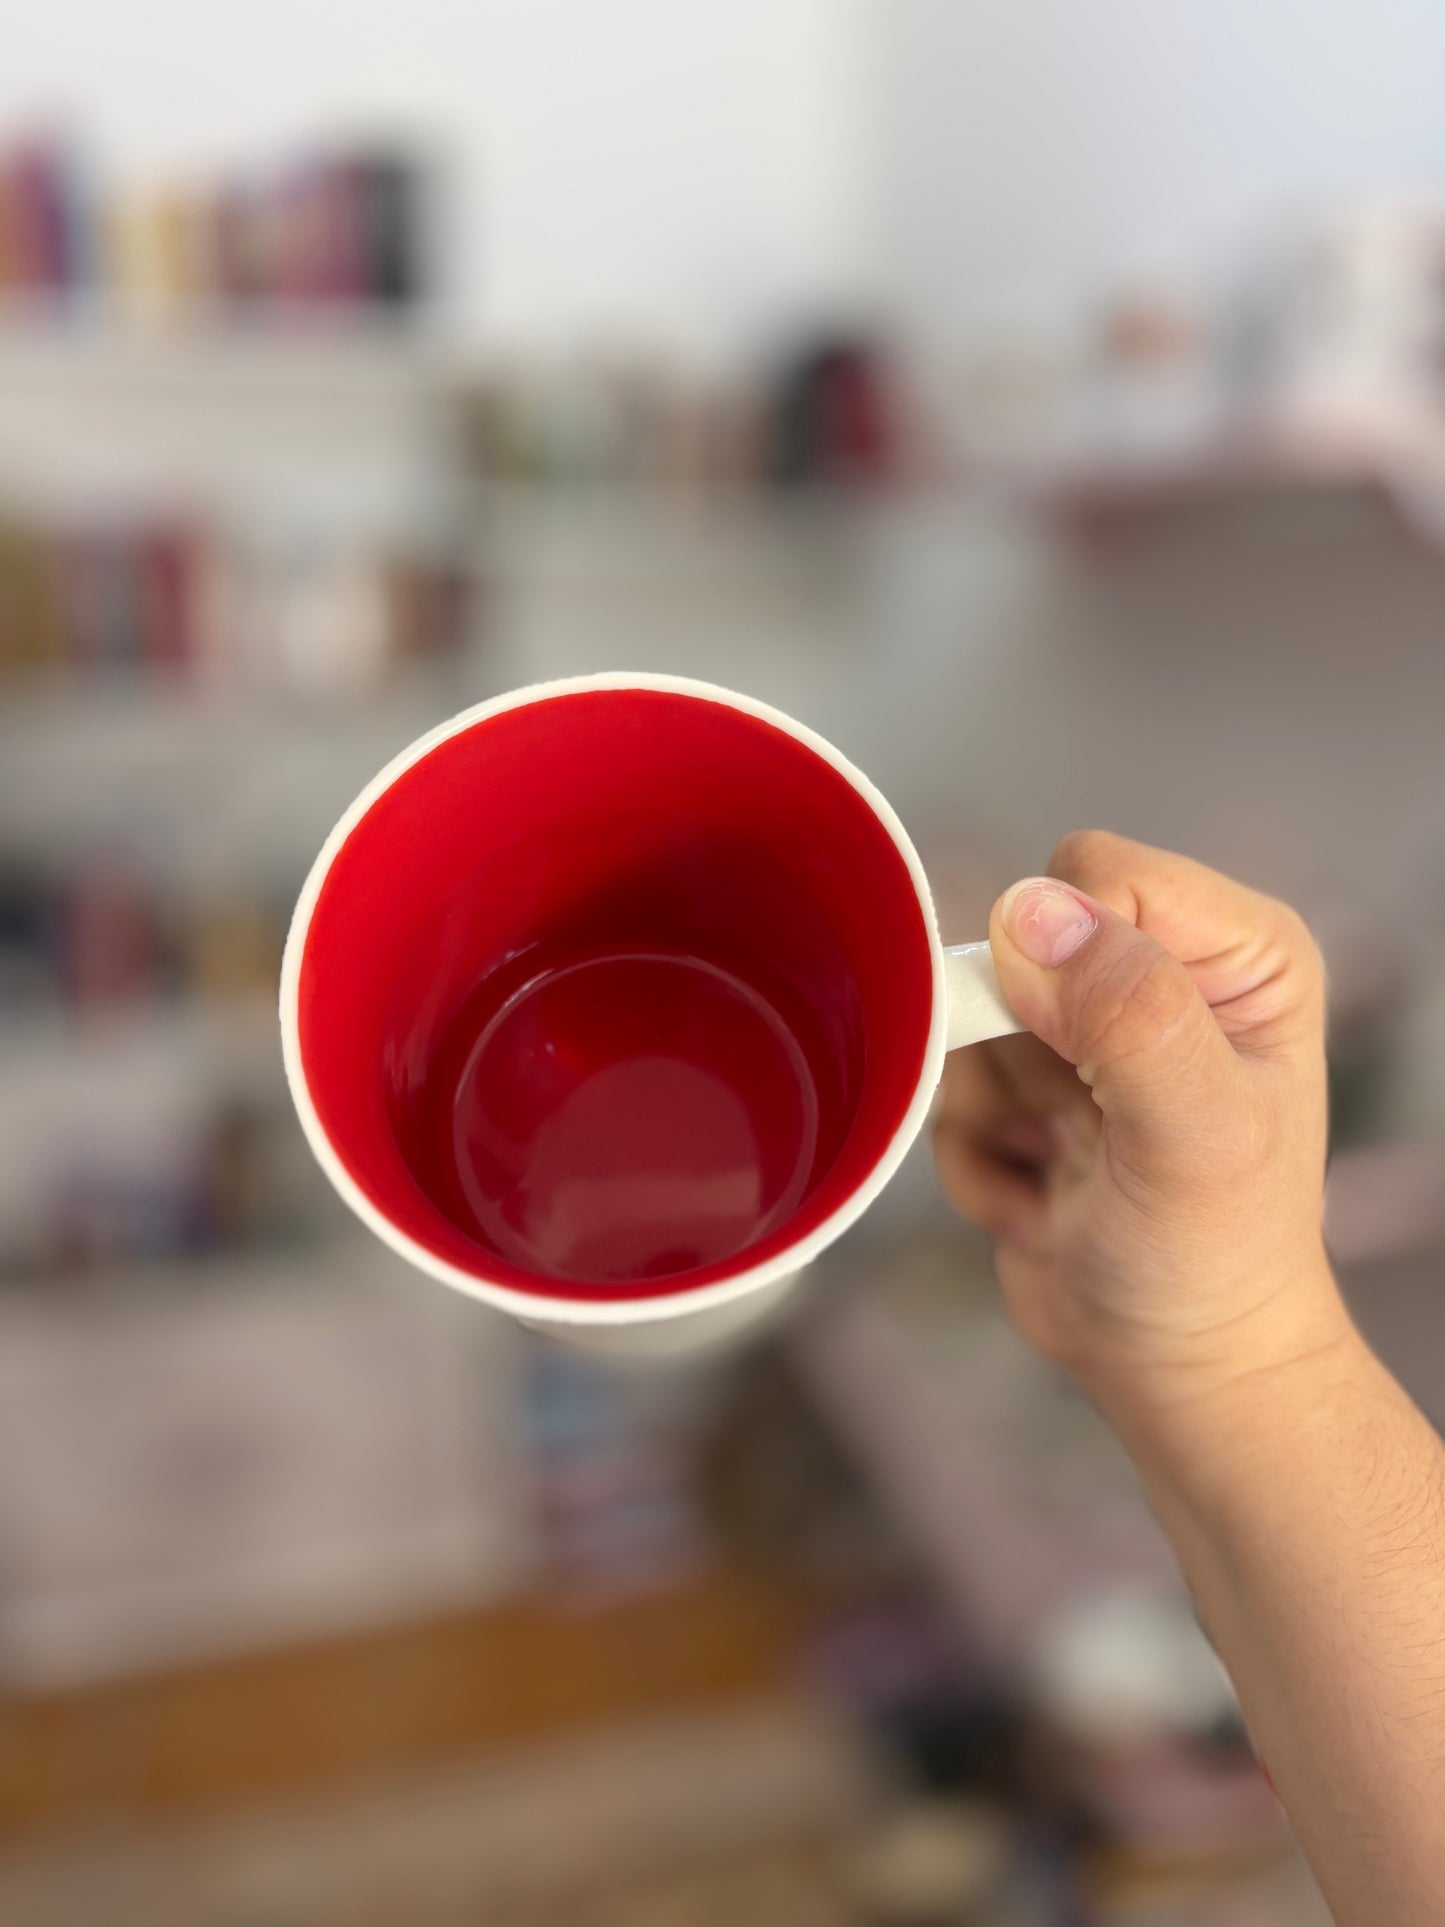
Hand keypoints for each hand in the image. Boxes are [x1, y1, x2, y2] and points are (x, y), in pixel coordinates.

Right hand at [934, 831, 1346, 1406]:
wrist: (1176, 1371)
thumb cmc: (1213, 1261)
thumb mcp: (1193, 1134)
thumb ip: (1128, 1012)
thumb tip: (1029, 911)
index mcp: (1234, 951)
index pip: (1097, 878)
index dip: (1066, 964)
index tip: (1087, 1067)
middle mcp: (1162, 971)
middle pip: (1015, 940)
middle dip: (1015, 1046)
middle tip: (1073, 1130)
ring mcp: (1089, 1030)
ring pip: (967, 1016)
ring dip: (991, 1113)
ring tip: (1059, 1174)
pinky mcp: (1033, 1087)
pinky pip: (949, 1083)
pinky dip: (976, 1154)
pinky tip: (1039, 1200)